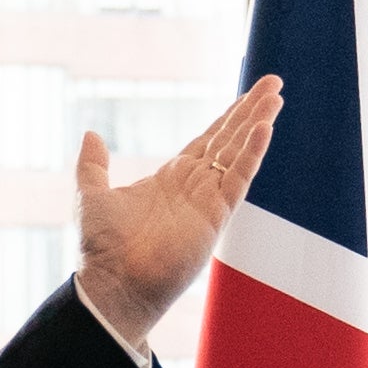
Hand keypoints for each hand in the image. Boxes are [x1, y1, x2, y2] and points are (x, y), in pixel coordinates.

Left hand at [75, 75, 283, 349]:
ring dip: (258, 125)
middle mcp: (194, 187)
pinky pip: (238, 179)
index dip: (228, 117)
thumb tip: (91, 134)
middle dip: (251, 111)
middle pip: (230, 140)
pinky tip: (263, 128)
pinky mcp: (215, 216)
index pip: (208, 140)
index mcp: (171, 179)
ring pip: (239, 154)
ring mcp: (208, 201)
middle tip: (273, 83)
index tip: (248, 96)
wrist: (112, 284)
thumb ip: (94, 165)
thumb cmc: (101, 249)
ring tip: (276, 97)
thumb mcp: (92, 195)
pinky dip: (251, 153)